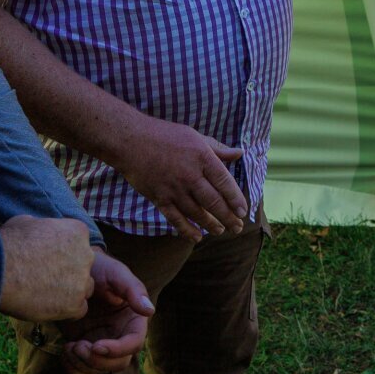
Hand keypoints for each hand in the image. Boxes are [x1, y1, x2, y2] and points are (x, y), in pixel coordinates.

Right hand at [0, 216, 93, 320]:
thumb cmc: (9, 243)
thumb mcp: (26, 222)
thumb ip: (43, 226)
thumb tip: (39, 228)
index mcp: (77, 232)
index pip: (79, 244)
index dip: (64, 252)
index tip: (49, 258)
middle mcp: (86, 255)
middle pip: (84, 265)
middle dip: (70, 271)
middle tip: (47, 277)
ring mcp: (82, 281)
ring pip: (84, 288)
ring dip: (71, 290)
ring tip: (47, 293)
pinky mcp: (75, 304)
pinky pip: (79, 309)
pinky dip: (67, 310)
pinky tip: (49, 306)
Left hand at [59, 250, 154, 373]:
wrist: (74, 270)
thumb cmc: (100, 268)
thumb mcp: (117, 274)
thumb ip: (133, 290)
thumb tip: (149, 311)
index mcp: (133, 320)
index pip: (134, 344)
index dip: (118, 350)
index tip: (96, 345)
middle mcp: (120, 335)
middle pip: (118, 364)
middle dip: (98, 361)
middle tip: (79, 346)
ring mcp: (102, 343)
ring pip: (99, 370)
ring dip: (83, 364)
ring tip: (70, 346)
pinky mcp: (84, 347)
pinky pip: (82, 370)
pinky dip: (73, 368)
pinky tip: (65, 351)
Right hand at [116, 118, 248, 238]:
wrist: (131, 141)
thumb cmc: (165, 136)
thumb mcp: (195, 136)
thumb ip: (218, 149)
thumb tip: (240, 153)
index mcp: (202, 157)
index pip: (225, 183)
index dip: (236, 200)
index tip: (243, 211)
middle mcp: (190, 175)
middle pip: (214, 202)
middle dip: (228, 218)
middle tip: (238, 228)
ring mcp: (174, 189)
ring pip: (197, 213)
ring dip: (211, 225)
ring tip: (220, 231)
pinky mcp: (159, 198)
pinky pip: (176, 218)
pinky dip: (187, 230)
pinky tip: (197, 237)